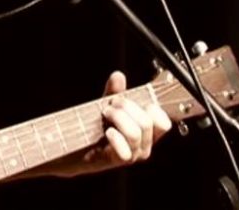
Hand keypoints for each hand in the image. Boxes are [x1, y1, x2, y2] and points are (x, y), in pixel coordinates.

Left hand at [53, 71, 171, 176]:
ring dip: (118, 117)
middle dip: (127, 107)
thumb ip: (115, 92)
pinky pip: (124, 152)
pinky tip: (106, 131)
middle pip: (146, 123)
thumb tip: (118, 76)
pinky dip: (115, 137)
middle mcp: (143, 147)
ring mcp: (131, 156)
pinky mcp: (116, 162)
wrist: (75, 149)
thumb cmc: (96, 129)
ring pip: (135, 133)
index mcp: (147, 134)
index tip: (135, 101)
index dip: (153, 109)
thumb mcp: (108, 107)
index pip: (164, 123)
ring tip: (105, 113)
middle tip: (111, 104)